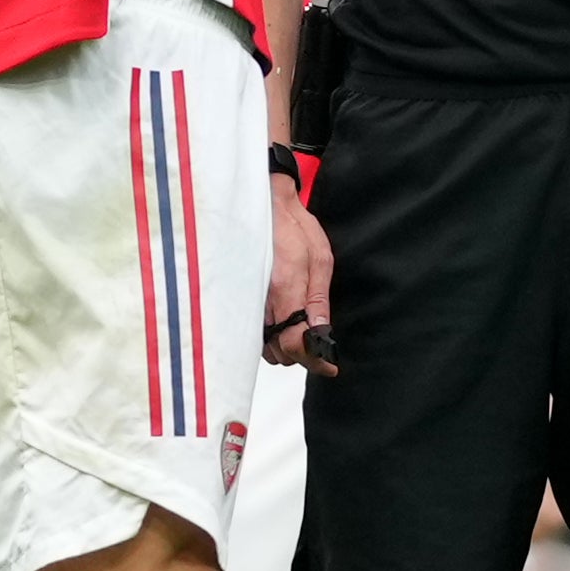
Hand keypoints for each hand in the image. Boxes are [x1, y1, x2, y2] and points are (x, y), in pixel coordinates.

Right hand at [266, 173, 336, 376]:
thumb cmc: (294, 227)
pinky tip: (284, 321)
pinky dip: (270, 336)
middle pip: (279, 352)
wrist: (262, 205)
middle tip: (317, 340)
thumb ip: (318, 299)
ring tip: (301, 328)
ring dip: (285, 346)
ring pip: (266, 347)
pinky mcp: (239, 300)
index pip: (295, 343)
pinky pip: (254, 333)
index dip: (314, 359)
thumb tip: (321, 333)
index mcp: (284, 289)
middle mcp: (261, 300)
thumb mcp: (319, 258)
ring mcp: (247, 301)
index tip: (330, 366)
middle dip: (301, 353)